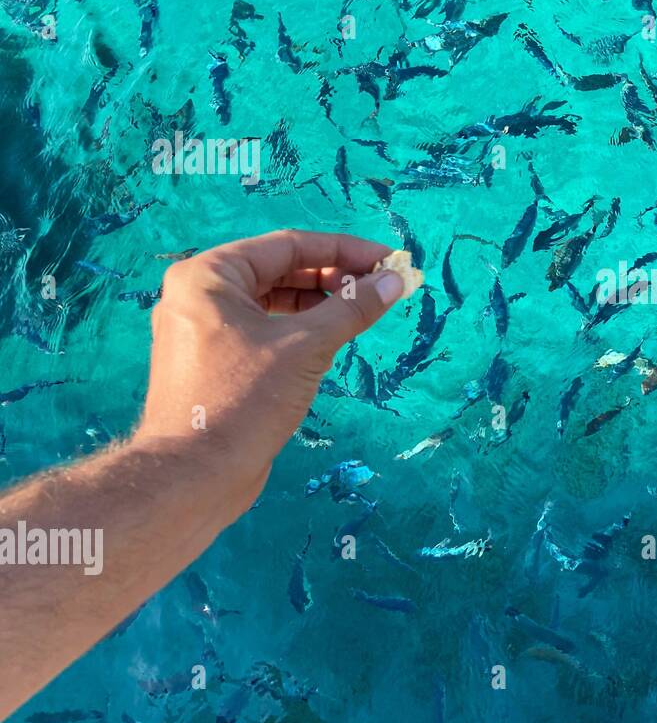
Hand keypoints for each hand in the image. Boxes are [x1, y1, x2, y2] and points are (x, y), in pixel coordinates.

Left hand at [133, 230, 404, 511]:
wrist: (195, 476)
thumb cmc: (245, 398)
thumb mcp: (306, 346)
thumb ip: (353, 308)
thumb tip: (396, 280)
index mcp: (208, 276)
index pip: (288, 246)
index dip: (345, 251)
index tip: (388, 261)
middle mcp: (199, 296)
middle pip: (279, 271)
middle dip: (334, 278)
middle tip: (381, 290)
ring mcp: (203, 331)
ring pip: (273, 303)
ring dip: (320, 305)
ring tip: (362, 314)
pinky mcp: (213, 363)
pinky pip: (264, 331)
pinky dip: (299, 331)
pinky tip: (331, 340)